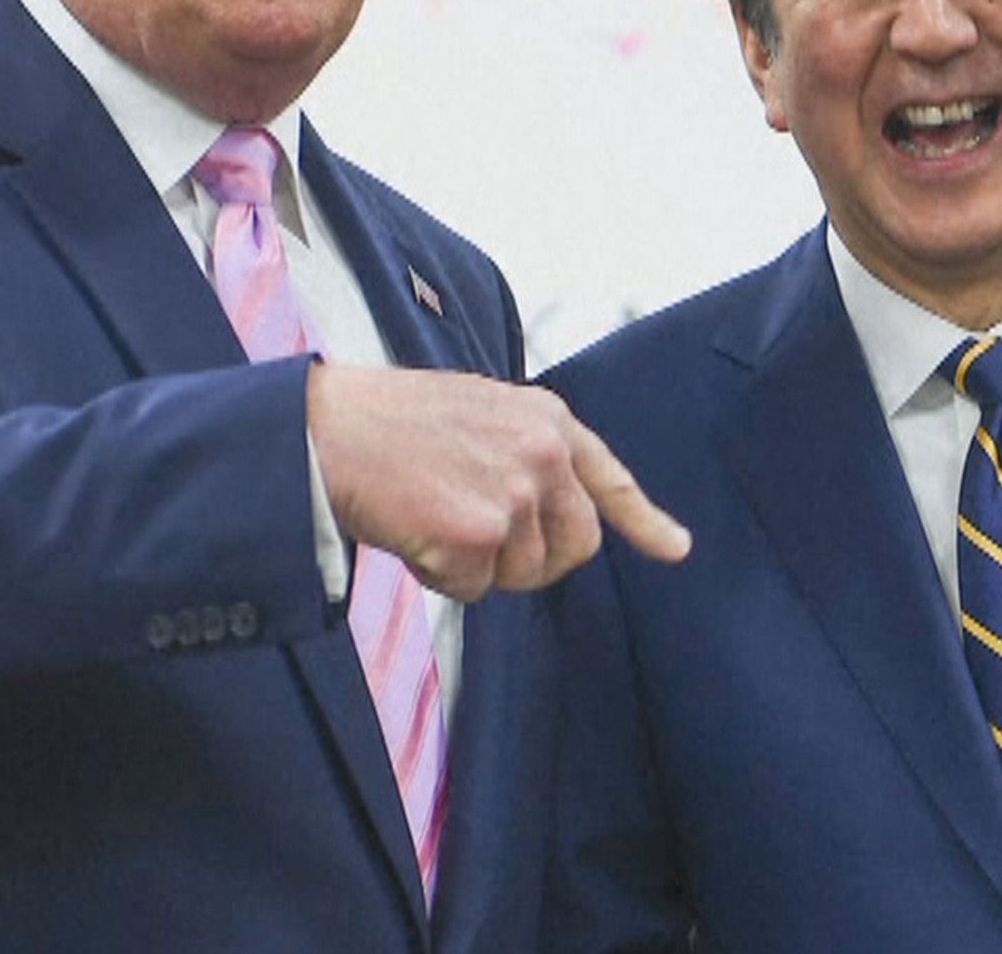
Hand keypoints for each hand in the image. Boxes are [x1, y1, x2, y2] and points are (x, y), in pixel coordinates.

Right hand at [306, 364, 690, 600]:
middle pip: (575, 547)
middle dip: (534, 560)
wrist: (325, 430)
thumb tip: (549, 514)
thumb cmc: (388, 424)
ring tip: (430, 513)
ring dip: (477, 565)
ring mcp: (514, 493)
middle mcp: (543, 452)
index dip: (644, 519)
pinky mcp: (478, 534)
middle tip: (474, 538)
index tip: (676, 548)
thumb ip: (525, 453)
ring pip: (521, 574)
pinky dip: (440, 576)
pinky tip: (411, 530)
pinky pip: (474, 589)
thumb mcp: (479, 413)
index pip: (607, 478)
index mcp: (546, 419)